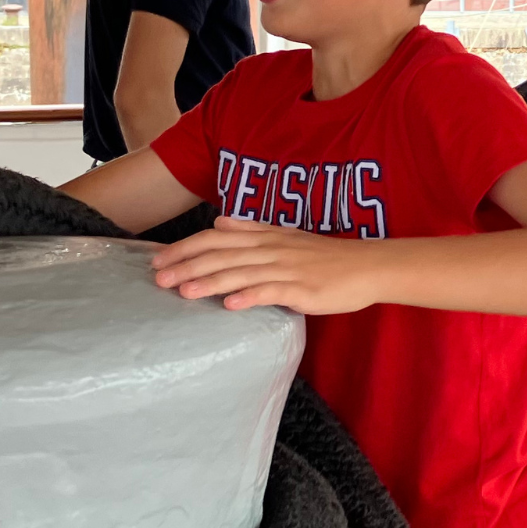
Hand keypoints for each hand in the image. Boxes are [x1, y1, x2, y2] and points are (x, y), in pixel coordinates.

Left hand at [150, 216, 384, 314]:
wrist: (368, 265)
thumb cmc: (327, 256)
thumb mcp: (287, 236)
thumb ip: (252, 229)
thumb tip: (220, 221)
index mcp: (265, 237)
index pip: (217, 238)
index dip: (186, 248)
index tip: (159, 259)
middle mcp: (271, 249)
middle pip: (222, 255)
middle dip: (187, 266)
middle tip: (158, 279)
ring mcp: (286, 269)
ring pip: (241, 273)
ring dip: (210, 282)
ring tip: (183, 293)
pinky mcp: (302, 289)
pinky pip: (271, 292)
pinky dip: (249, 297)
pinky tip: (229, 306)